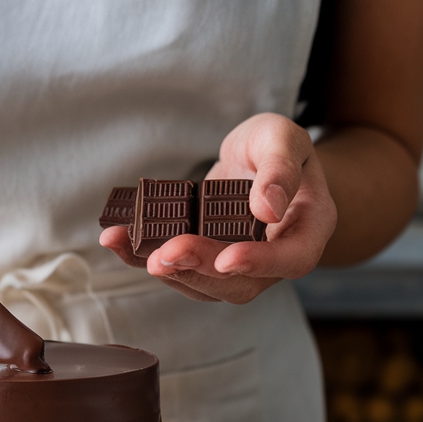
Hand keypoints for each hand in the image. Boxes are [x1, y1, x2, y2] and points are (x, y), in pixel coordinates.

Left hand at [100, 113, 336, 302]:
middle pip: (239, 283)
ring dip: (164, 270)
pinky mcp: (202, 258)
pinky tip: (115, 238)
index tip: (227, 259)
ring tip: (127, 246)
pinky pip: (175, 267)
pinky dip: (141, 255)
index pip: (292, 259)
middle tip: (164, 255)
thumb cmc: (276, 146)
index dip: (260, 263)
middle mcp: (273, 257)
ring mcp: (236, 264)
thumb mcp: (283, 137)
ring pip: (203, 284)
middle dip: (198, 269)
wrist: (257, 157)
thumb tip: (269, 208)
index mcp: (307, 230)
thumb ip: (280, 168)